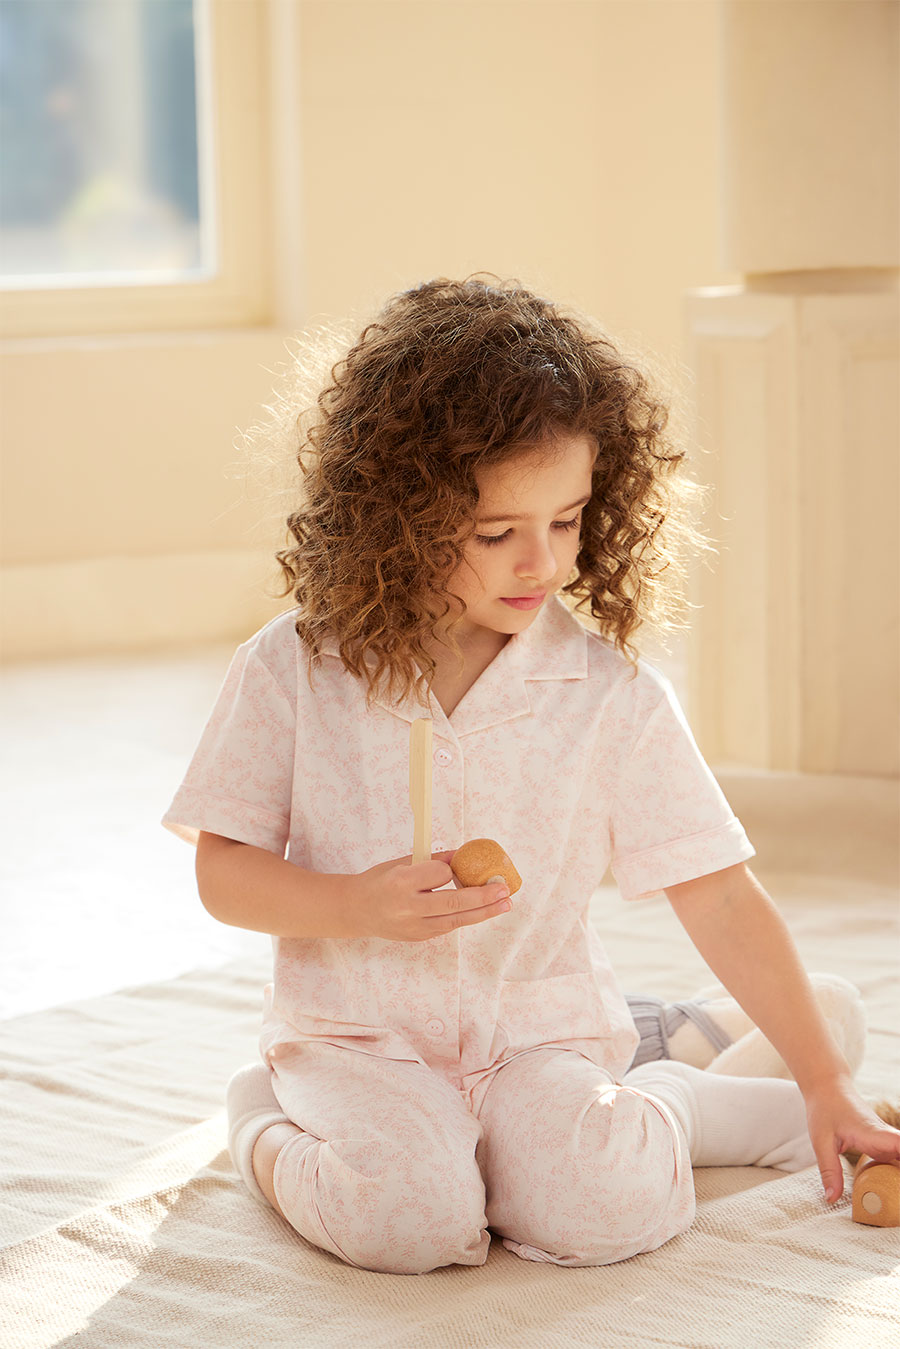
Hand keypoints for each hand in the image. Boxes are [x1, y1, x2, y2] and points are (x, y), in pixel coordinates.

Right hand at [348, 850, 512, 942]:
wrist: (355, 910)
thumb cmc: (380, 881)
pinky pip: (446, 926)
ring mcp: (413, 927)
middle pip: (452, 903)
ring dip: (482, 912)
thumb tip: (463, 855)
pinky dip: (464, 917)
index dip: (450, 870)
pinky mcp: (417, 938)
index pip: (438, 875)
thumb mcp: (401, 863)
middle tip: (504, 890)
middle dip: (482, 897)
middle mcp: (407, 907)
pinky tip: (480, 911)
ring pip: (455, 920)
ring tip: (504, 904)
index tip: (454, 867)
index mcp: (400, 882)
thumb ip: (433, 861)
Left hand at [803, 1073, 899, 1202]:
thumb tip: (831, 1199)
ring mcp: (886, 1139)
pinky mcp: (883, 1142)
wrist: (827, 1086)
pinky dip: (898, 1171)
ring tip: (895, 1198)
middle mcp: (885, 1136)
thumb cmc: (824, 1109)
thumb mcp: (821, 1141)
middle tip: (897, 1199)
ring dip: (899, 1175)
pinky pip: (898, 1158)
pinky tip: (894, 1188)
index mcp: (873, 1134)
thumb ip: (829, 1170)